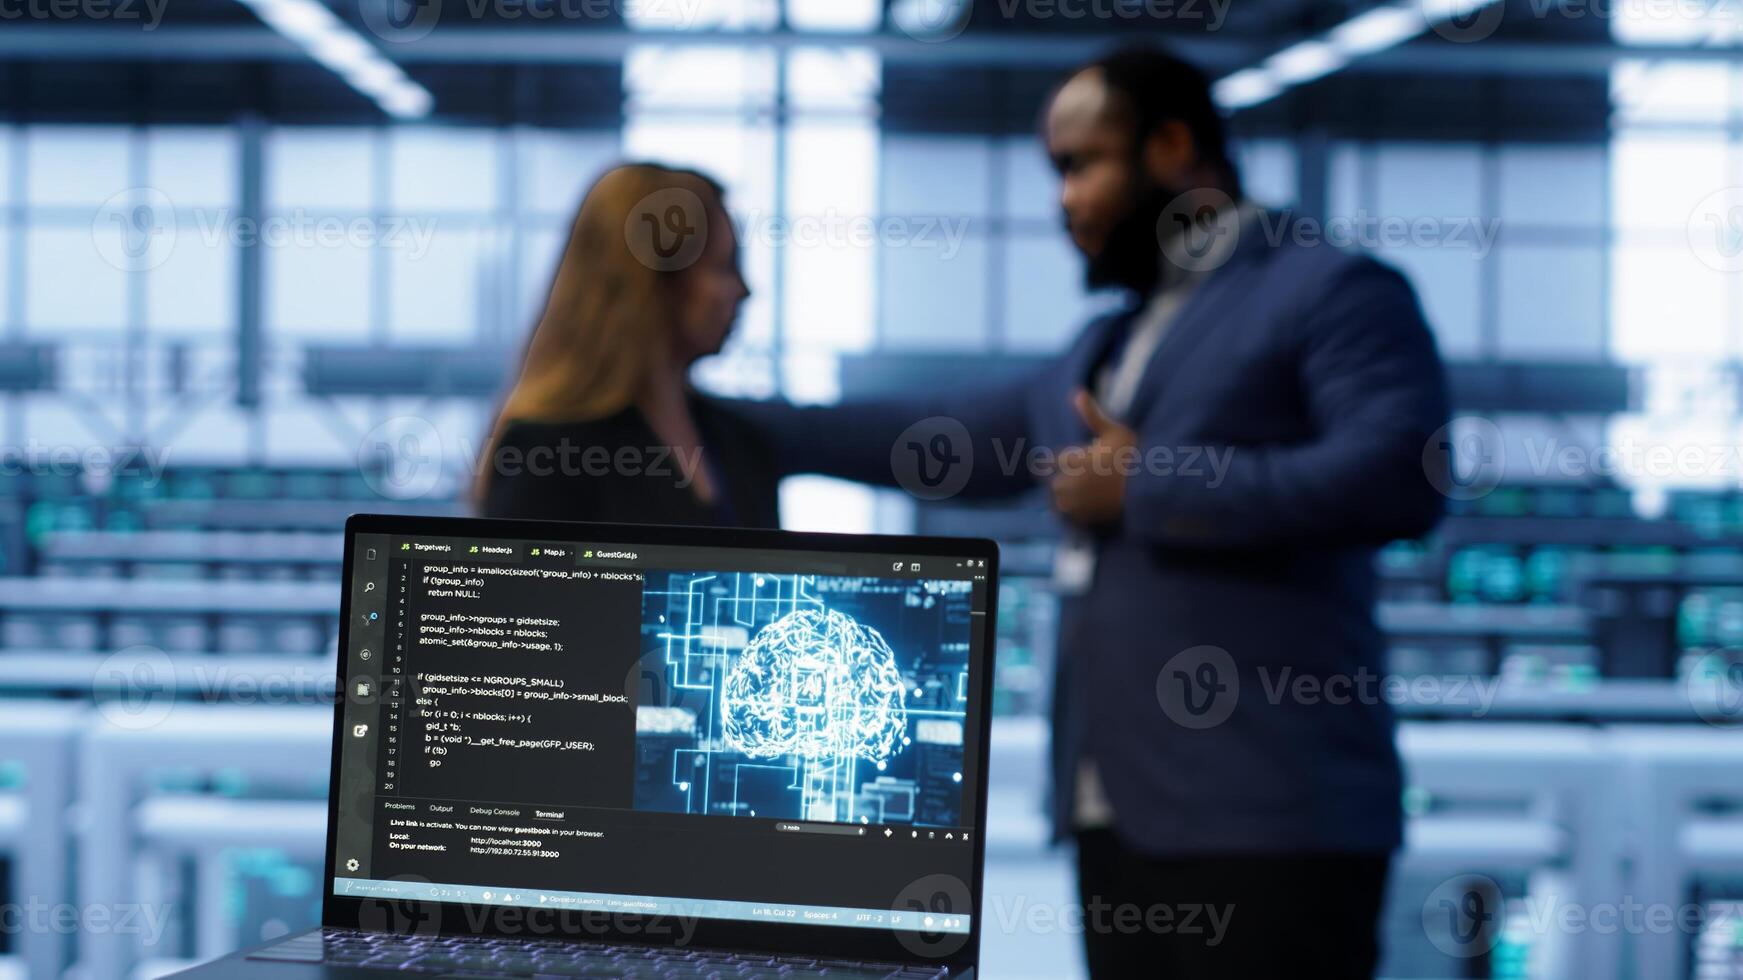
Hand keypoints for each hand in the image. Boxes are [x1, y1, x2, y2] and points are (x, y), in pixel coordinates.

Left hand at [1050, 390, 1138, 527]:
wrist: (1156, 484)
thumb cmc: (1137, 454)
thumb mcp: (1115, 430)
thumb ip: (1092, 415)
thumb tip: (1077, 392)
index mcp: (1078, 460)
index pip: (1052, 461)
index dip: (1052, 462)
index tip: (1051, 462)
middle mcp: (1077, 482)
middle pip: (1054, 485)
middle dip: (1058, 481)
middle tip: (1062, 480)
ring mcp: (1084, 502)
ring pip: (1060, 504)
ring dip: (1063, 500)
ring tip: (1071, 496)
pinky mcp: (1093, 517)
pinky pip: (1074, 519)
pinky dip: (1074, 515)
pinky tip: (1082, 510)